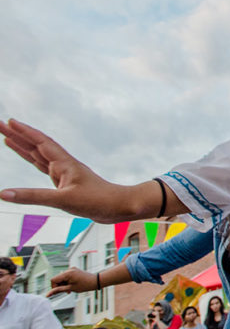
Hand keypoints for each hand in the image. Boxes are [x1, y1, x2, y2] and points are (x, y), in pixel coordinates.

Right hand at [0, 120, 143, 221]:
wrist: (120, 207)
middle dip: (18, 135)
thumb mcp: (63, 200)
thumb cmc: (98, 201)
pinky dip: (34, 163)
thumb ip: (33, 197)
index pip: (40, 142)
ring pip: (39, 157)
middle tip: (0, 125)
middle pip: (36, 146)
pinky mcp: (66, 184)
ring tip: (7, 138)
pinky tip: (30, 159)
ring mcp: (65, 174)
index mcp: (64, 164)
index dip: (24, 132)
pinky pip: (45, 170)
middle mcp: (64, 166)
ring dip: (23, 147)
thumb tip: (4, 194)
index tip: (9, 122)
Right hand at [46, 268, 97, 296]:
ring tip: (70, 289)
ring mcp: (71, 269)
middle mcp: (68, 269)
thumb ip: (58, 290)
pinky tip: (72, 285)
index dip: (54, 287)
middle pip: (57, 279)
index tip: (59, 291)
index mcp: (67, 273)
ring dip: (64, 284)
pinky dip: (67, 282)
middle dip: (60, 286)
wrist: (95, 281)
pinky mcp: (73, 270)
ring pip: (61, 278)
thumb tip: (47, 294)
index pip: (53, 280)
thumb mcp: (70, 289)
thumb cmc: (84, 285)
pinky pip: (66, 276)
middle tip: (67, 291)